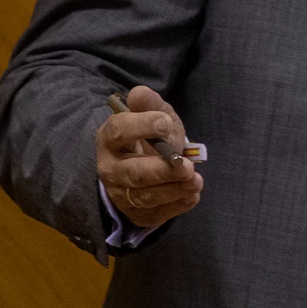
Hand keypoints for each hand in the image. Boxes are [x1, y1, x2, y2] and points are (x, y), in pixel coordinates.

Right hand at [97, 85, 203, 228]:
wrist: (146, 162)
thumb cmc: (151, 136)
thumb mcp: (154, 114)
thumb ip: (149, 104)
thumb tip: (139, 93)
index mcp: (110, 139)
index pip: (119, 132)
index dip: (141, 127)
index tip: (165, 122)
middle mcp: (110, 169)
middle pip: (132, 173)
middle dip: (161, 170)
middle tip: (186, 166)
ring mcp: (121, 194)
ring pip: (144, 197)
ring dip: (173, 190)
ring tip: (196, 181)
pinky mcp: (136, 214)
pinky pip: (155, 214)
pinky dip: (175, 206)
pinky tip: (192, 195)